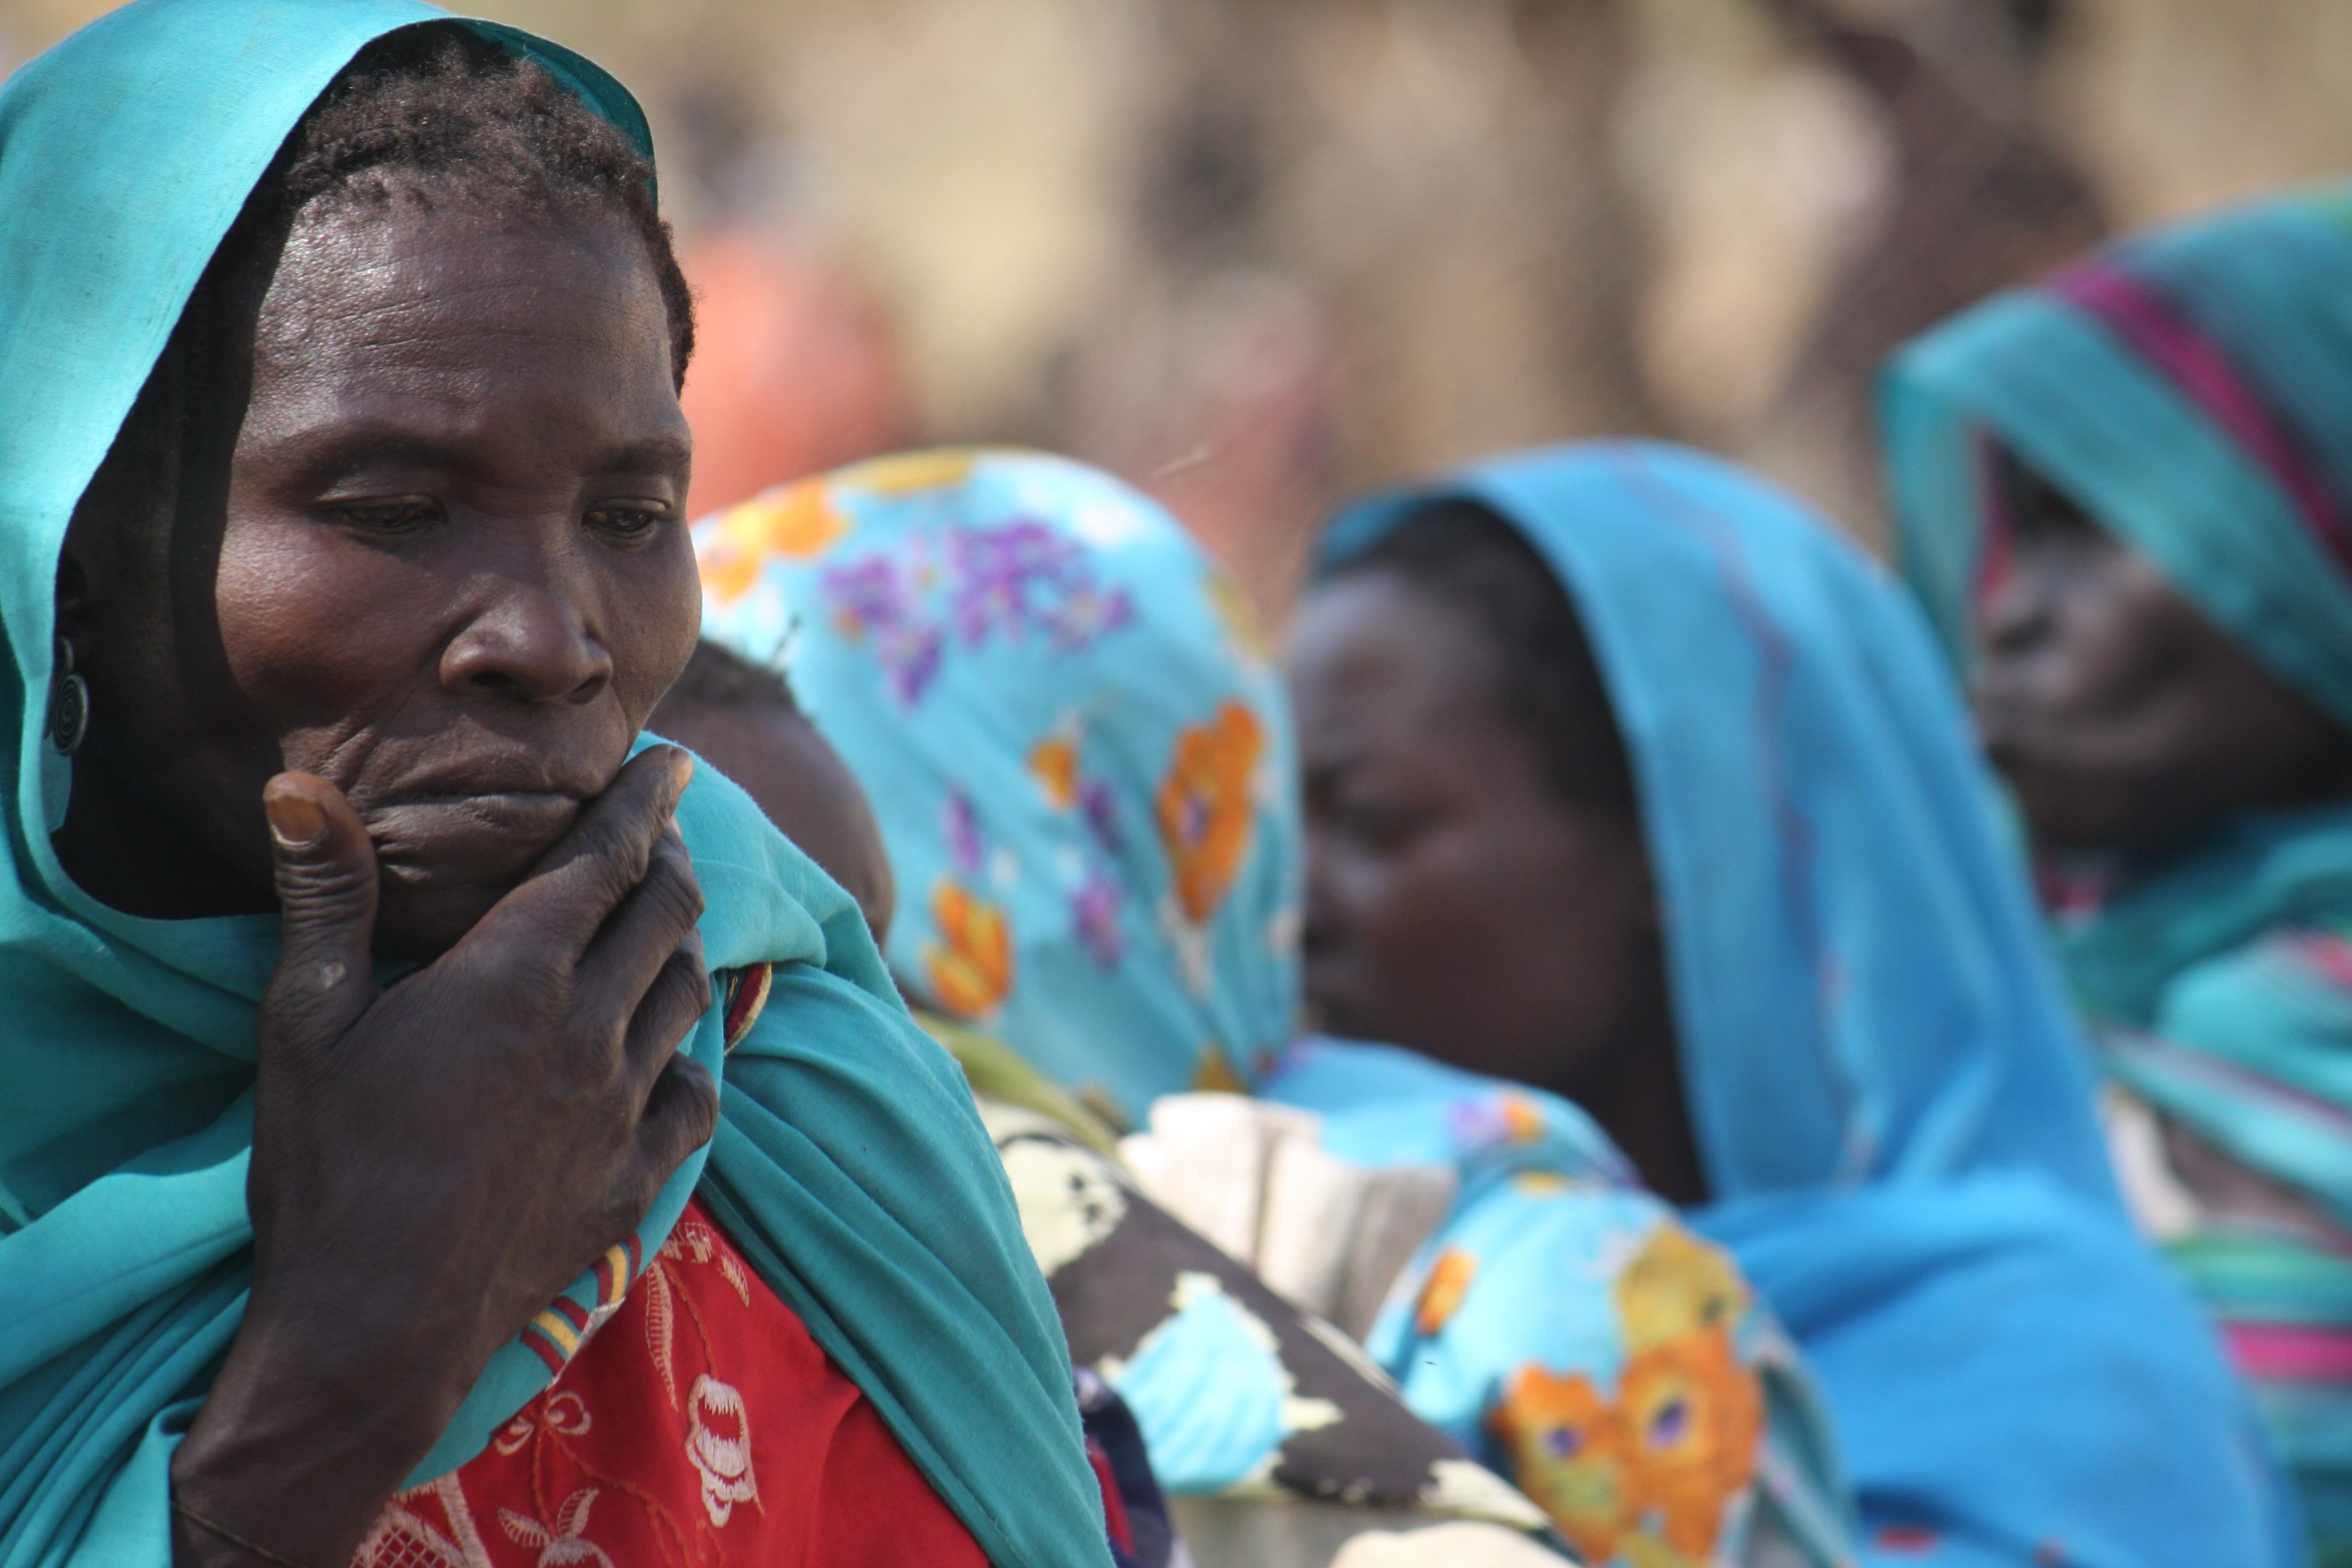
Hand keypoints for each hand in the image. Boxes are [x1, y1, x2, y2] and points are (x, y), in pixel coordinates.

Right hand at [171, 746, 718, 1567]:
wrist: (371, 1330)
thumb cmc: (326, 1169)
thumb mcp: (306, 1022)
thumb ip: (326, 897)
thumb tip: (301, 788)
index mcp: (516, 977)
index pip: (608, 858)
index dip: (647, 801)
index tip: (674, 761)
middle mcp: (591, 1030)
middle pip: (668, 913)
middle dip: (672, 857)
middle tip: (662, 833)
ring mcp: (623, 1109)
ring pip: (690, 995)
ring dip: (684, 946)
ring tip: (667, 923)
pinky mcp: (636, 1181)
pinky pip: (697, 1097)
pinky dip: (692, 1059)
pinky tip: (673, 1052)